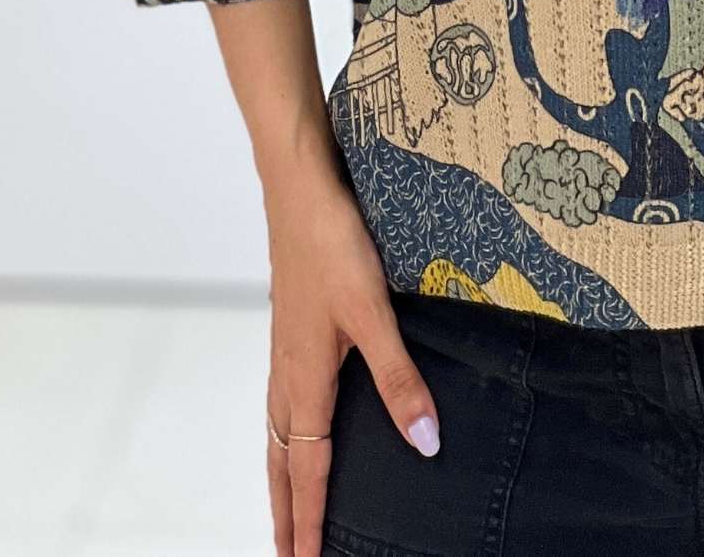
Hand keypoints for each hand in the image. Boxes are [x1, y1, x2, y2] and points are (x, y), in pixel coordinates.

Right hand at [266, 171, 439, 556]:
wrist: (297, 184)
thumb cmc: (330, 241)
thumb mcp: (373, 311)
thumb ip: (399, 377)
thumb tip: (425, 441)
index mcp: (304, 379)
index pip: (306, 470)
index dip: (309, 521)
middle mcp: (288, 371)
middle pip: (281, 461)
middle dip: (285, 512)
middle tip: (289, 554)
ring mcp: (285, 347)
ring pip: (278, 430)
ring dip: (283, 474)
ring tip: (289, 504)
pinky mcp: (292, 324)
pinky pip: (282, 398)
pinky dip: (286, 432)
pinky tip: (303, 420)